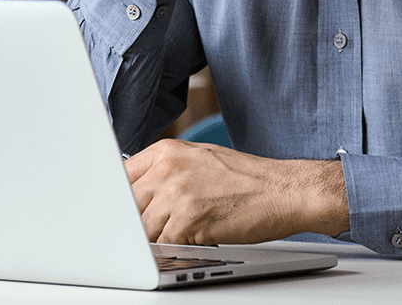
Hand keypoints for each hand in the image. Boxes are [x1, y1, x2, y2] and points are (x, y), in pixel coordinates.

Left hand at [124, 138, 348, 245]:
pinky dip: (174, 249)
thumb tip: (134, 193)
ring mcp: (176, 194)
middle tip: (157, 228)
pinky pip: (163, 245)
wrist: (283, 190)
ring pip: (142, 230)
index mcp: (166, 151)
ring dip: (157, 239)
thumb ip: (165, 172)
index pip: (120, 178)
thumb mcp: (199, 160)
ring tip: (183, 232)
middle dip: (136, 224)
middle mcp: (167, 169)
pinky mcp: (188, 221)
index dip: (118, 201)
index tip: (118, 214)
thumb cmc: (245, 179)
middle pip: (127, 207)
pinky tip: (194, 240)